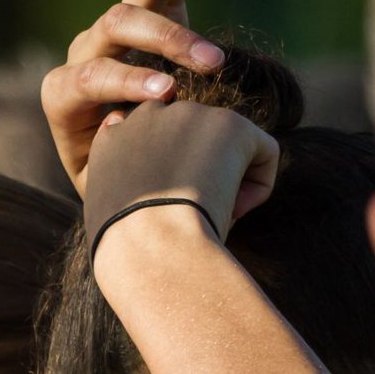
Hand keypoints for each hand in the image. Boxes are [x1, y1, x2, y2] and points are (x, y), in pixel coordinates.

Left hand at [42, 0, 223, 195]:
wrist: (121, 167)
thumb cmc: (116, 183)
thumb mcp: (108, 187)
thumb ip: (114, 169)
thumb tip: (124, 136)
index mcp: (65, 98)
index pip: (89, 78)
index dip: (125, 82)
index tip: (167, 96)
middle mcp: (84, 55)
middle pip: (115, 28)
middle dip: (165, 43)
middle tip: (212, 66)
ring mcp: (112, 33)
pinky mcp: (143, 16)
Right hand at [84, 99, 278, 261]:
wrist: (148, 251)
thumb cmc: (132, 258)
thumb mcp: (118, 220)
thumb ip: (134, 193)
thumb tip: (173, 192)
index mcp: (110, 141)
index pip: (146, 140)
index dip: (167, 177)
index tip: (167, 213)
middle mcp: (145, 117)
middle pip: (192, 142)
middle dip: (197, 177)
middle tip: (190, 220)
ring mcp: (187, 114)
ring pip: (227, 148)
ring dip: (227, 184)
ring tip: (210, 218)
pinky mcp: (227, 124)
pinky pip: (264, 150)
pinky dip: (259, 187)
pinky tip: (234, 210)